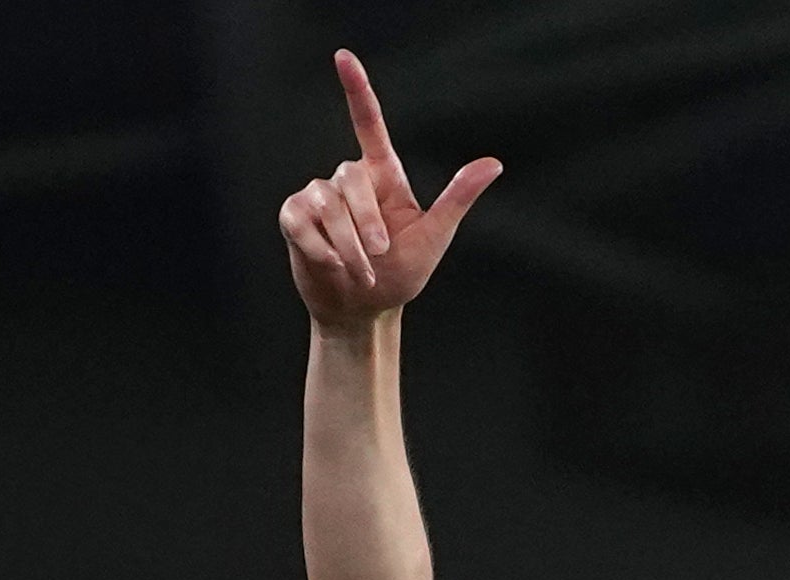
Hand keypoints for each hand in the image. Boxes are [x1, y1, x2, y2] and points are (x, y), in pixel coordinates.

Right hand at [280, 51, 501, 331]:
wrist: (364, 312)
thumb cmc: (401, 276)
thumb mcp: (434, 238)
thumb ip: (457, 198)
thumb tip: (494, 163)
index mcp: (382, 176)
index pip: (368, 124)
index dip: (357, 90)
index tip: (343, 57)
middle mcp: (350, 180)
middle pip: (350, 179)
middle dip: (366, 223)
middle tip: (381, 256)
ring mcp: (319, 196)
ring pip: (327, 203)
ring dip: (347, 245)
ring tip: (361, 273)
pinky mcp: (295, 217)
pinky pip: (302, 221)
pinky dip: (320, 249)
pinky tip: (332, 266)